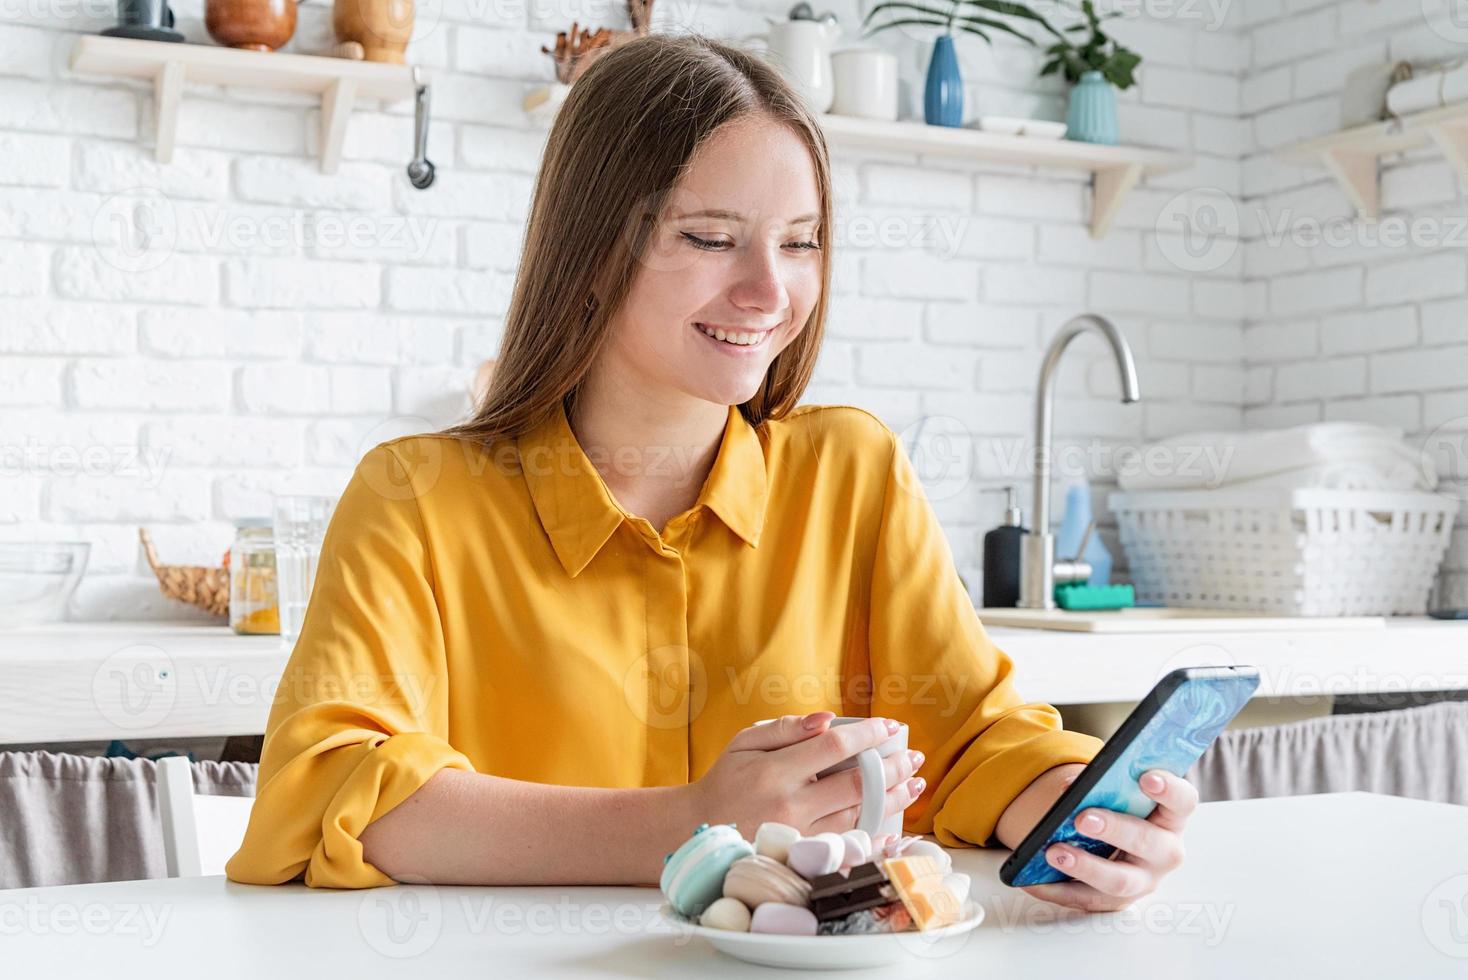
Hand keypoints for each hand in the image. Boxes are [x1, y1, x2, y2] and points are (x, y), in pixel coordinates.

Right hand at [686, 712, 925, 836]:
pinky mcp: (803, 856)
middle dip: (892, 768)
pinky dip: (876, 836)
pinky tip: (895, 827)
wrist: (698, 829)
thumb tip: (828, 719)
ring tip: (913, 783)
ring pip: (859, 815)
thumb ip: (785, 728)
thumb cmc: (725, 780)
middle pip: (858, 784)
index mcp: (777, 771)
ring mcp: (799, 835)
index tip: (891, 728)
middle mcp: (791, 805)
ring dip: (892, 798)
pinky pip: (848, 845)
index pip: (836, 747)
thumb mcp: (745, 742)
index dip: (869, 735)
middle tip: (914, 757)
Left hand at [1022, 769, 1195, 912]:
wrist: (1112, 839)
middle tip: (1083, 817)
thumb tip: (1072, 788)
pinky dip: (1057, 889)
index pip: (1182, 802)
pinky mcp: (1117, 901)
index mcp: (1171, 817)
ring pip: (1120, 881)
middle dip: (1115, 829)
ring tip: (1053, 851)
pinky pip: (1087, 900)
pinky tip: (1031, 880)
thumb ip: (1104, 784)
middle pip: (1149, 843)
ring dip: (1085, 866)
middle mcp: (1165, 852)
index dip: (1169, 789)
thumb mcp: (1117, 791)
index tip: (1145, 777)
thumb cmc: (1118, 805)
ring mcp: (1143, 881)